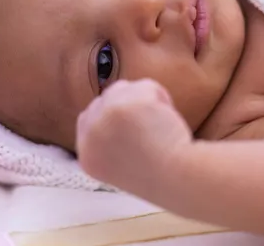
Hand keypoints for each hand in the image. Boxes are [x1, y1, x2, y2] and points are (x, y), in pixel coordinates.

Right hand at [77, 79, 191, 191]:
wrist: (177, 177)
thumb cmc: (161, 173)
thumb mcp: (121, 164)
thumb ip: (110, 139)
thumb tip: (116, 109)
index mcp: (87, 155)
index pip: (87, 118)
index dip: (110, 113)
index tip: (130, 117)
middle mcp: (90, 135)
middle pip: (106, 98)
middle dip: (129, 103)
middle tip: (151, 122)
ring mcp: (105, 118)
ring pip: (125, 89)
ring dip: (146, 100)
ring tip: (160, 125)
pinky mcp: (124, 105)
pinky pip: (146, 87)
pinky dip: (162, 99)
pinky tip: (168, 121)